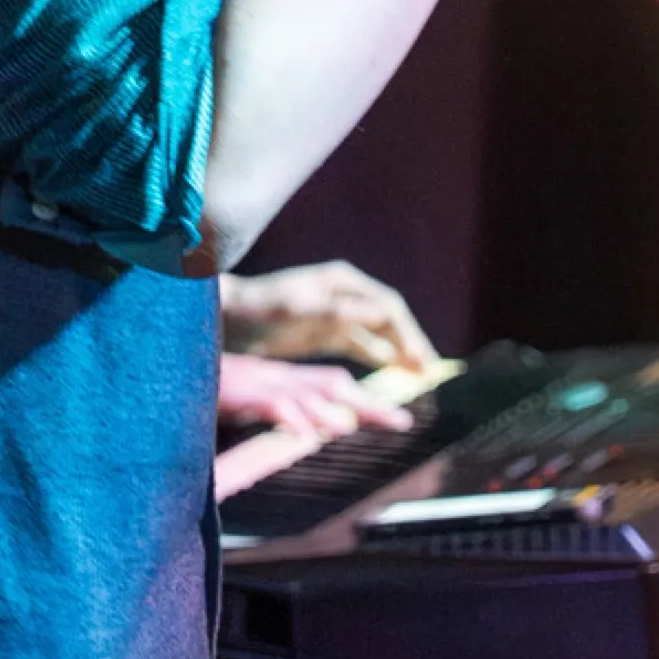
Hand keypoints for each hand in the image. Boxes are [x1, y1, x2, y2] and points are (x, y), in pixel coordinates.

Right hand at [217, 351, 413, 435]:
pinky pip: (271, 403)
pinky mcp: (240, 392)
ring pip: (306, 392)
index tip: (399, 417)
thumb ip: (282, 413)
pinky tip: (305, 433)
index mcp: (286, 379)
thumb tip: (308, 434)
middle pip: (333, 385)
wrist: (176, 362)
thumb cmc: (212, 388)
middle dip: (370, 404)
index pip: (335, 385)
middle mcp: (280, 377)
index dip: (367, 400)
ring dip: (333, 410)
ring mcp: (261, 382)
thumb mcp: (252, 401)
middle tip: (404, 421)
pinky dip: (290, 416)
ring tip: (357, 427)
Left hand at [220, 259, 438, 371]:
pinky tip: (393, 374)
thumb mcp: (298, 306)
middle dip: (410, 343)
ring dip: (400, 352)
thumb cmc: (261, 307)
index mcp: (342, 283)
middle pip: (389, 320)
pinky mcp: (326, 336)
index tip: (421, 358)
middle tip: (430, 371)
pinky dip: (380, 358)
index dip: (408, 332)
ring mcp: (336, 316)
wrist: (229, 318)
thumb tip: (377, 313)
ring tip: (420, 376)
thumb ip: (336, 310)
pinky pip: (362, 347)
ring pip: (379, 335)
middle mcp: (345, 296)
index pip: (387, 306)